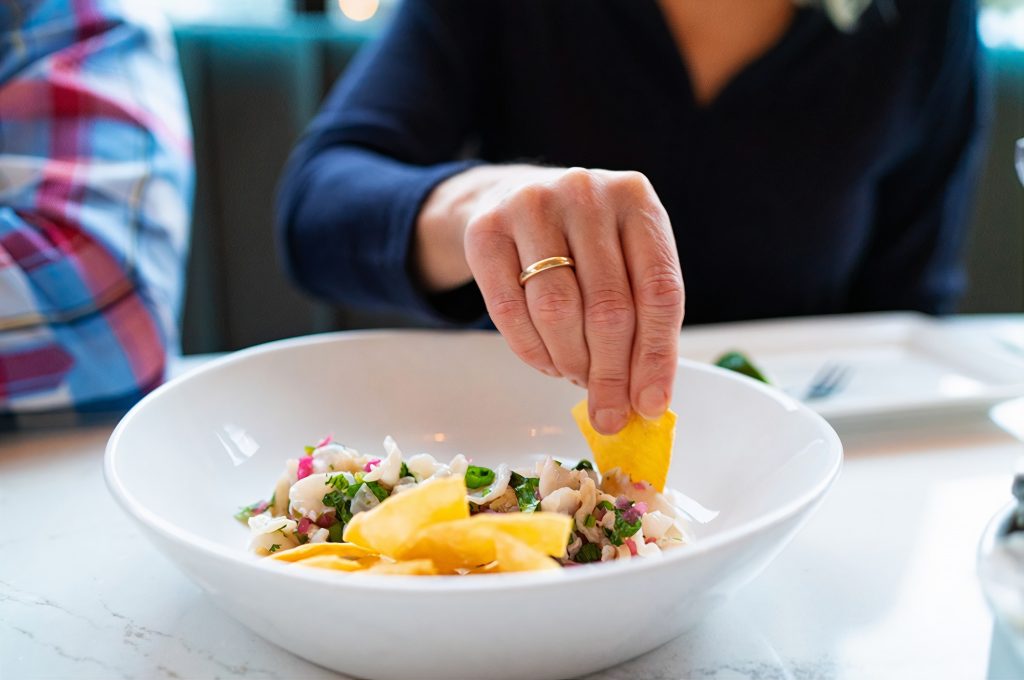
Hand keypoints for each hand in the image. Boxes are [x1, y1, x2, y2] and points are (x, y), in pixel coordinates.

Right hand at [416, 166, 683, 433]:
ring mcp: (531, 205)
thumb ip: (642, 316)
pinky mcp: (485, 230)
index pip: (658, 290)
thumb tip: (644, 399)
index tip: (649, 404)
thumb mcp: (624, 257)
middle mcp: (585, 193)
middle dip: (610, 373)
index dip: (657, 356)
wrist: (512, 197)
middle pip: (607, 306)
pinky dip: (531, 351)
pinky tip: (547, 362)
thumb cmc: (581, 240)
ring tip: (577, 377)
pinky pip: (509, 311)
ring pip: (557, 311)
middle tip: (609, 413)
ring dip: (570, 362)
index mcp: (635, 198)